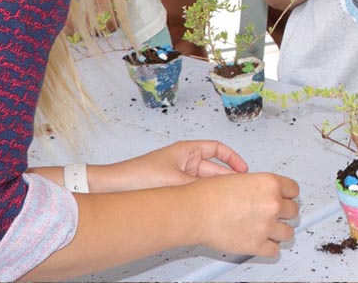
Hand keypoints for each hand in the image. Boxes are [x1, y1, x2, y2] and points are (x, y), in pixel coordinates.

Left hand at [94, 141, 248, 191]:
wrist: (113, 189)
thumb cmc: (137, 176)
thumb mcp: (175, 181)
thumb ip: (198, 188)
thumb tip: (218, 196)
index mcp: (187, 150)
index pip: (217, 149)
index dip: (233, 158)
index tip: (244, 170)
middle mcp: (184, 162)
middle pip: (214, 169)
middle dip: (226, 180)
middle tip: (240, 191)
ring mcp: (179, 176)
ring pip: (205, 184)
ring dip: (213, 191)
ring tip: (226, 201)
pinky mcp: (173, 190)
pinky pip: (194, 193)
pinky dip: (202, 199)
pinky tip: (207, 208)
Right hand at [193, 172, 299, 257]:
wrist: (195, 212)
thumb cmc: (209, 194)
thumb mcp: (240, 178)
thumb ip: (258, 186)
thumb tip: (265, 192)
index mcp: (270, 184)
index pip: (294, 190)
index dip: (288, 195)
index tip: (286, 198)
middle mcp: (272, 204)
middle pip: (293, 211)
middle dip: (284, 213)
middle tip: (275, 214)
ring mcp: (266, 225)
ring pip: (288, 232)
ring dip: (280, 231)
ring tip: (272, 230)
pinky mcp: (257, 244)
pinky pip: (274, 250)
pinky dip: (270, 248)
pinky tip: (265, 243)